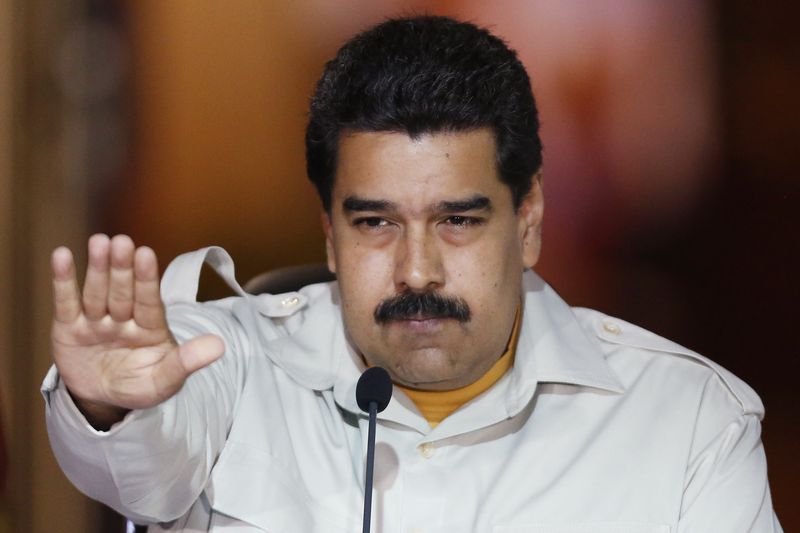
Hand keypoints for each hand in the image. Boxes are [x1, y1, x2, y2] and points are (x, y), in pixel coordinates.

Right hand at [51, 234, 223, 427]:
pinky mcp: (68, 329)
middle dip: (122, 269)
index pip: (150, 302)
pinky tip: (61, 255)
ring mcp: (96, 322)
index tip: (146, 255)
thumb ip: (187, 362)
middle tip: (122, 242)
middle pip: (123, 292)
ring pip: (97, 293)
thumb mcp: (165, 381)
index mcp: (150, 328)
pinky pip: (66, 303)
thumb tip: (221, 346)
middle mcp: (123, 319)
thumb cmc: (141, 385)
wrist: (105, 400)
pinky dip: (63, 280)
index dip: (147, 279)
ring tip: (99, 242)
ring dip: (98, 268)